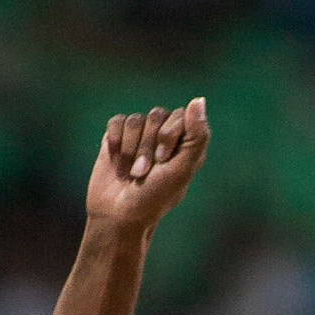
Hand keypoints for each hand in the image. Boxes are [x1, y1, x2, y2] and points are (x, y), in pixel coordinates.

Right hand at [85, 97, 209, 229]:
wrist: (119, 214)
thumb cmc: (154, 198)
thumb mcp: (181, 170)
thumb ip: (196, 137)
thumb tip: (199, 100)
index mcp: (185, 146)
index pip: (181, 116)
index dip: (168, 134)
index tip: (163, 160)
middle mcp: (164, 138)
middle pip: (156, 115)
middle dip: (147, 146)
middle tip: (143, 173)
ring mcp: (140, 137)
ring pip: (135, 120)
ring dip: (130, 149)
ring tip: (130, 173)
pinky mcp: (118, 138)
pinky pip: (117, 122)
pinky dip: (116, 143)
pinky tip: (117, 163)